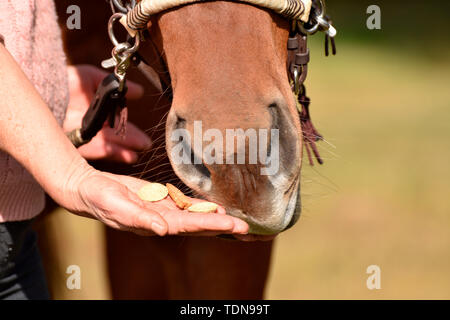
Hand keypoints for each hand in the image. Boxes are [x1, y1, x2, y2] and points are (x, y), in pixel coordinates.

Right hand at [62, 165, 248, 236]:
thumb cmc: (99, 198)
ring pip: (195, 216)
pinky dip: (202, 206)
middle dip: (223, 227)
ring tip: (239, 222)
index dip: (212, 224)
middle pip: (198, 224)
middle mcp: (163, 220)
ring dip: (217, 219)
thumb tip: (164, 230)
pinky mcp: (161, 200)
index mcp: (155, 223)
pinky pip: (186, 204)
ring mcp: (163, 210)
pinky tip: (217, 205)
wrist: (90, 189)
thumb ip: (139, 219)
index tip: (233, 225)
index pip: (189, 226)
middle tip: (248, 229)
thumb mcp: (116, 205)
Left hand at [64, 64, 150, 162]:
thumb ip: (111, 82)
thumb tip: (138, 90)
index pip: (112, 115)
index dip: (125, 120)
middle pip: (112, 132)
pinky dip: (113, 154)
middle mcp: (85, 120)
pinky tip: (128, 157)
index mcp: (88, 105)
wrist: (41, 93)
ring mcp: (80, 134)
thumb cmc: (59, 81)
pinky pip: (96, 152)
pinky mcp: (74, 145)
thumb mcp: (87, 76)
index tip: (139, 124)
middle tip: (146, 144)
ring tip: (137, 154)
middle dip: (130, 138)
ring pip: (107, 144)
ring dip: (124, 150)